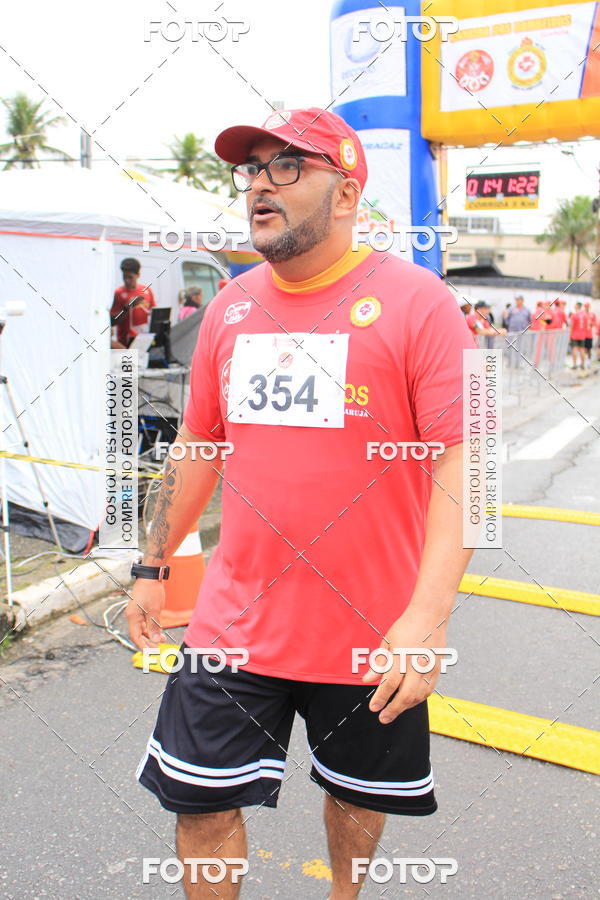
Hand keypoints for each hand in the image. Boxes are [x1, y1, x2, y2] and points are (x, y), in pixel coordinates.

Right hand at [126, 579, 166, 648]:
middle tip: (157, 649)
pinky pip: (144, 623)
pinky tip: (159, 631)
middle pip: (138, 634)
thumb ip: (154, 626)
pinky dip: (151, 628)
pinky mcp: (141, 609)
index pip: (135, 636)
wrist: (151, 575)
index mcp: (132, 616)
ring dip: (150, 635)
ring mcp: (136, 612)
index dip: (143, 646)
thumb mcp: (155, 610)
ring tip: (162, 640)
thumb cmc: (151, 590)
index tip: (152, 652)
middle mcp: (132, 616)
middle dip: (147, 642)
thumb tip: (155, 640)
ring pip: (142, 629)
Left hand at [362, 605, 447, 724]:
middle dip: (393, 709)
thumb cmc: (405, 627)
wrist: (430, 616)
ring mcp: (429, 668)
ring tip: (393, 710)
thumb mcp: (387, 642)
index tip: (373, 708)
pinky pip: (427, 691)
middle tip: (383, 718)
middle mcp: (417, 664)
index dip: (380, 698)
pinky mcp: (437, 670)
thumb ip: (378, 663)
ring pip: (418, 696)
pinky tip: (408, 702)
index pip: (390, 683)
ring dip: (405, 707)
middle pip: (406, 694)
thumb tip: (367, 680)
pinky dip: (417, 699)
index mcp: (401, 655)